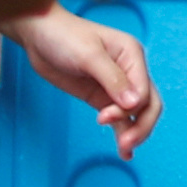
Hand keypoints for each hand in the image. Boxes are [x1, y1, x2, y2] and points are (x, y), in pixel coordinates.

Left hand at [8, 9, 162, 155]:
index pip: (143, 88)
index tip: (106, 115)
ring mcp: (116, 86)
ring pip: (136, 114)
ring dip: (134, 132)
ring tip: (124, 150)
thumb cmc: (63, 36)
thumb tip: (134, 103)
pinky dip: (123, 132)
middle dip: (140, 125)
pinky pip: (120, 119)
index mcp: (131, 54)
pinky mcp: (102, 97)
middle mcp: (129, 70)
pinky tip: (124, 150)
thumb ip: (112, 79)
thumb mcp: (88, 55)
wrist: (38, 37)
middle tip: (125, 143)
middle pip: (148, 104)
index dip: (130, 107)